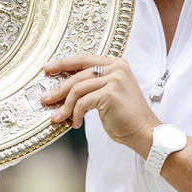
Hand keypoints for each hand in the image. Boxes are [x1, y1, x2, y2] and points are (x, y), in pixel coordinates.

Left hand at [41, 55, 159, 155]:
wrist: (145, 132)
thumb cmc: (126, 117)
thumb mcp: (108, 94)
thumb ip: (92, 85)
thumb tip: (63, 86)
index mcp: (116, 64)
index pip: (83, 59)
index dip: (63, 63)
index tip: (47, 68)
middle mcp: (116, 68)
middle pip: (77, 75)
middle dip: (58, 88)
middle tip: (45, 98)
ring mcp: (114, 79)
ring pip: (77, 89)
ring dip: (65, 106)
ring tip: (57, 117)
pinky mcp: (110, 93)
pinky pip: (83, 103)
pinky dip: (76, 114)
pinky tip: (76, 123)